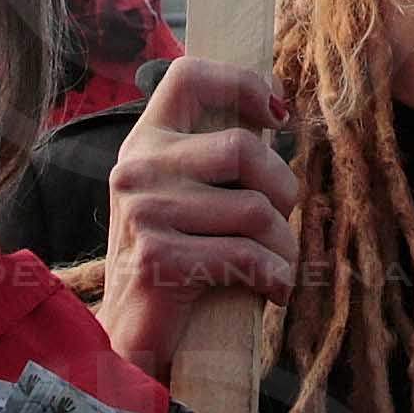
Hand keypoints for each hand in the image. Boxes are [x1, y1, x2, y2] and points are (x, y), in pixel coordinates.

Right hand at [100, 57, 294, 391]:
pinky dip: (275, 277)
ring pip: (256, 209)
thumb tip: (276, 117)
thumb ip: (215, 157)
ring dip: (284, 246)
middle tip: (280, 221)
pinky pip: (247, 256)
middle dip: (283, 188)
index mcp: (145, 141)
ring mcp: (144, 212)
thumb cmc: (175, 259)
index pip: (189, 76)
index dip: (242, 83)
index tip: (277, 117)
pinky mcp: (158, 258)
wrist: (129, 336)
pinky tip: (274, 289)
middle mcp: (137, 168)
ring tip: (277, 265)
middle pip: (243, 148)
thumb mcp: (184, 195)